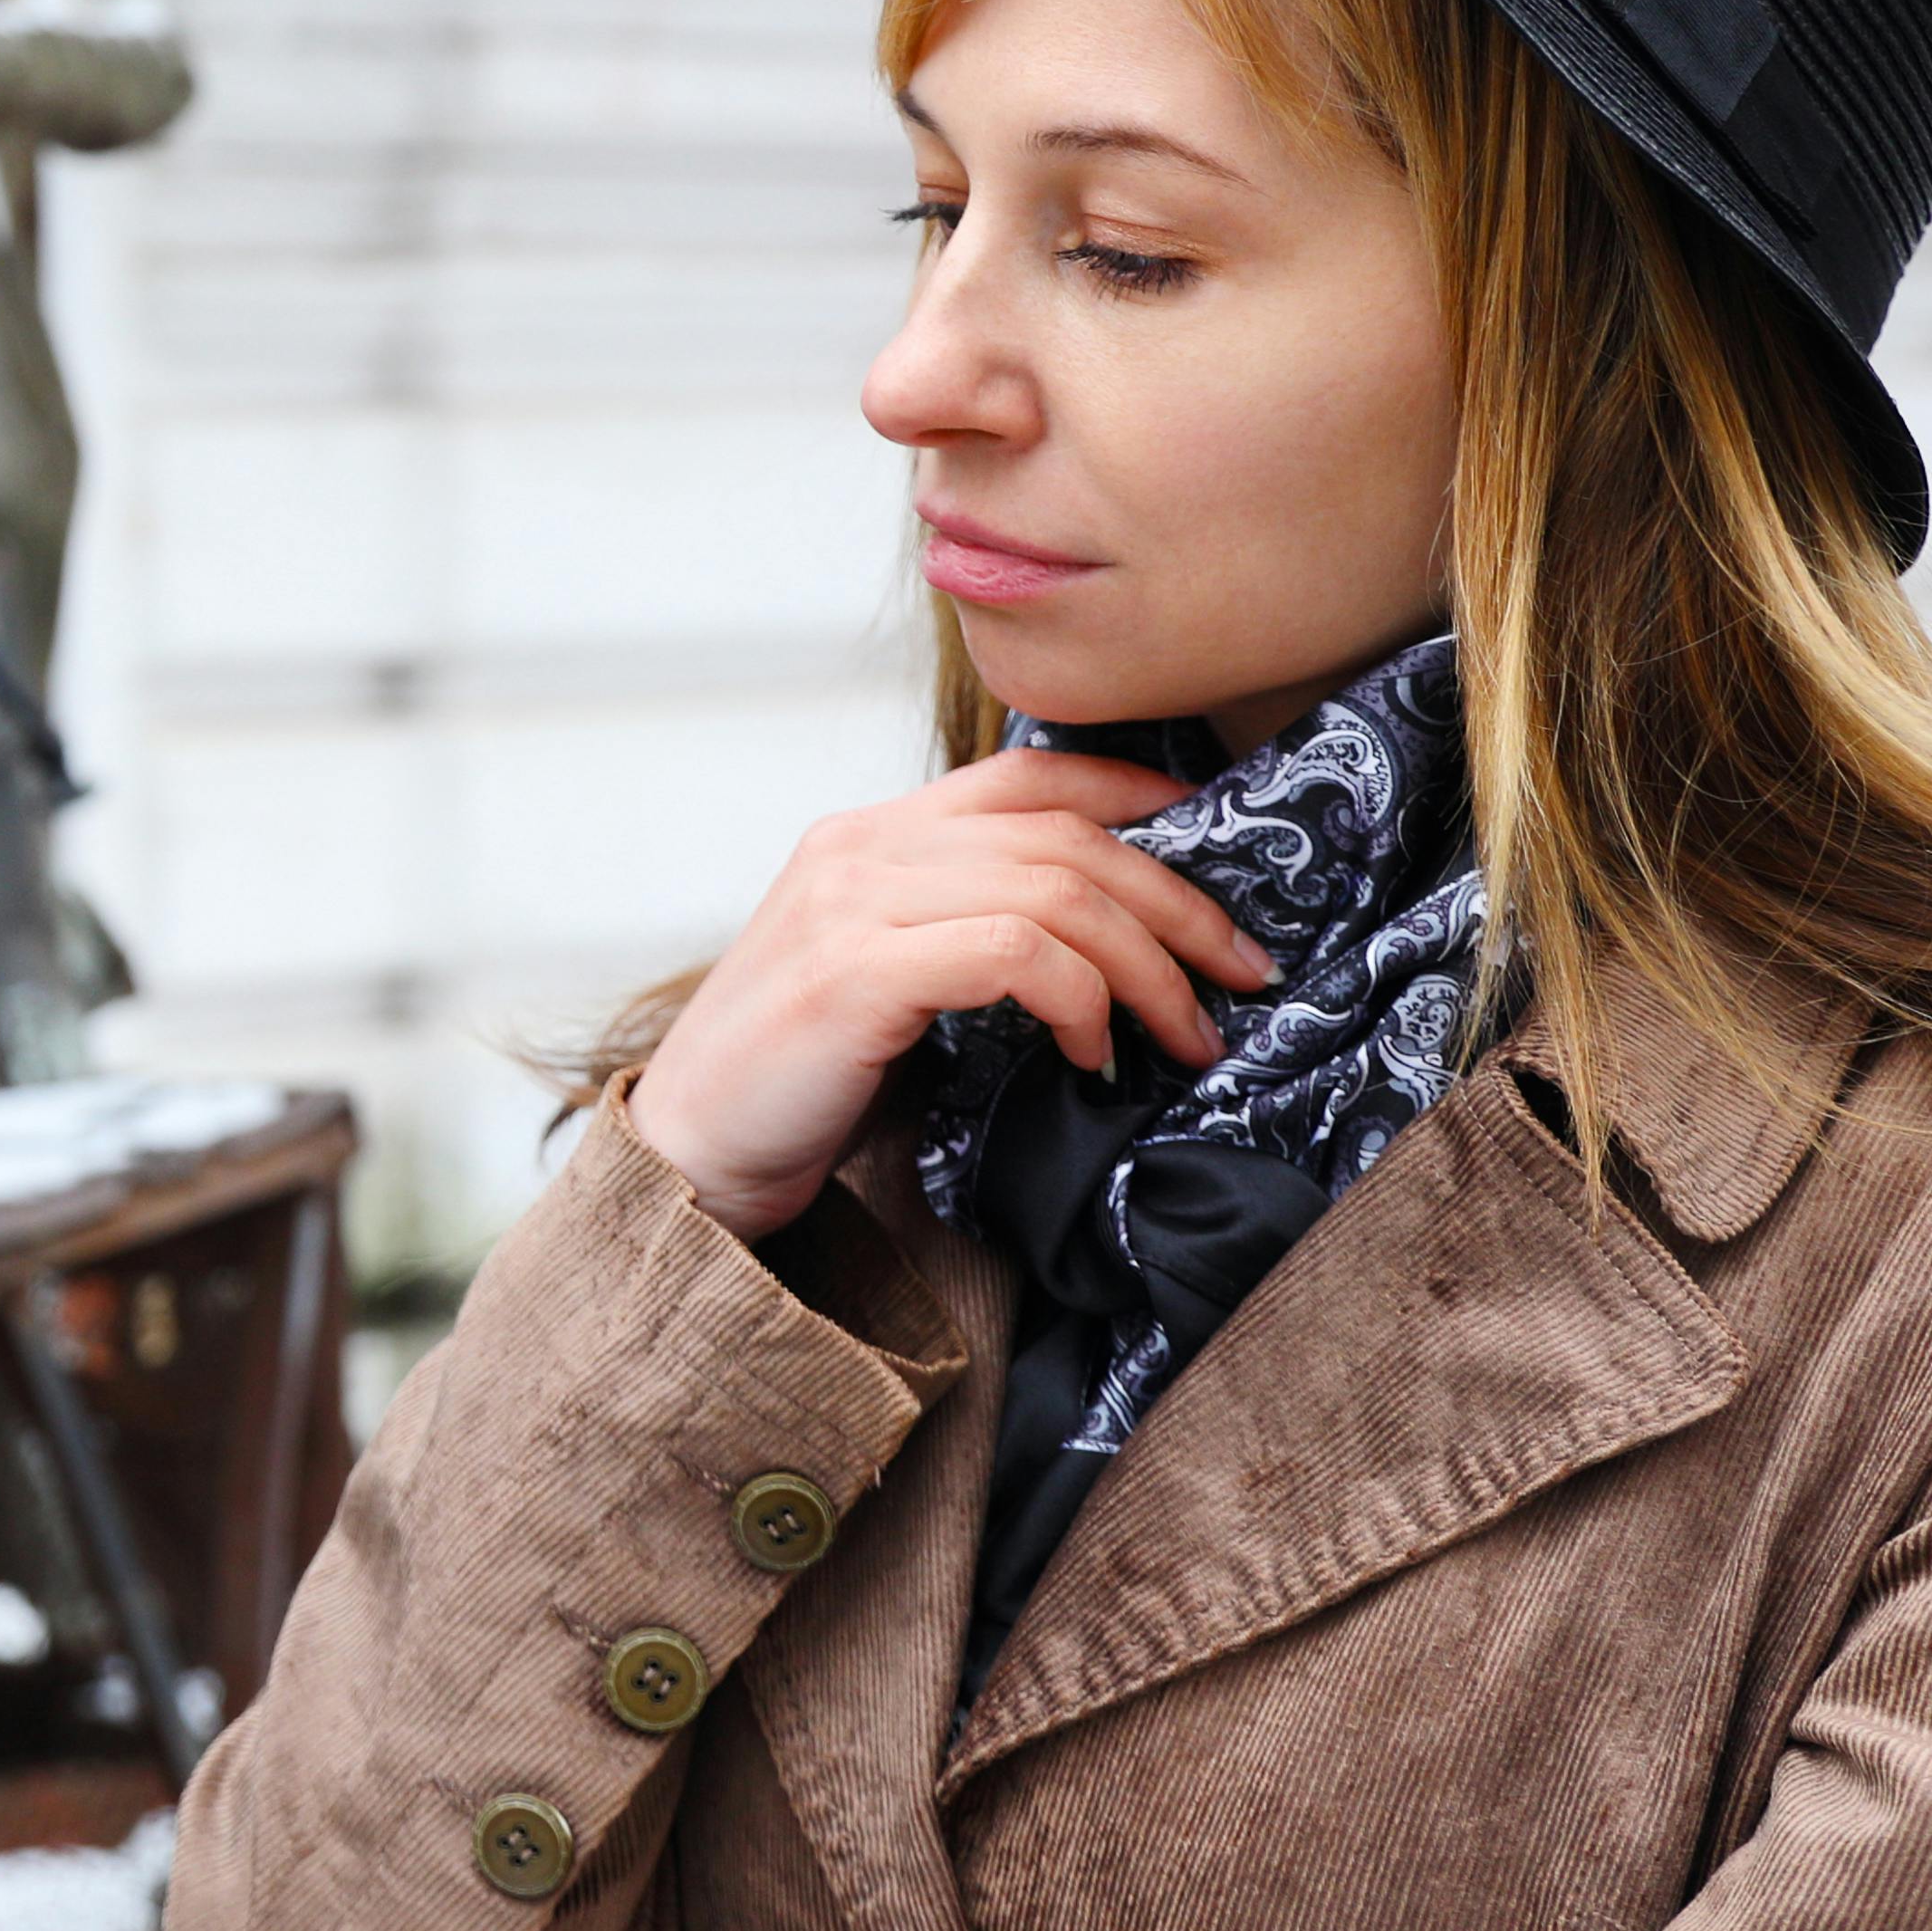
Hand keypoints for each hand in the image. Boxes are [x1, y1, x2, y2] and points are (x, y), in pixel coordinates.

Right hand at [623, 749, 1270, 1238]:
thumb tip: (1107, 932)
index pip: (1029, 775)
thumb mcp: (887, 976)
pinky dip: (1080, 999)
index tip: (1219, 852)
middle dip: (1179, 904)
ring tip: (1183, 1035)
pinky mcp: (857, 971)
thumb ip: (961, 925)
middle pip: (1067, 835)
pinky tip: (1092, 1054)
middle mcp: (859, 846)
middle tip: (1242, 975)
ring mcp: (852, 902)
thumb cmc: (799, 1081)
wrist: (690, 1155)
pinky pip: (1016, 951)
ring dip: (1148, 966)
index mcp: (868, 834)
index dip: (1141, 795)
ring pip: (1057, 889)